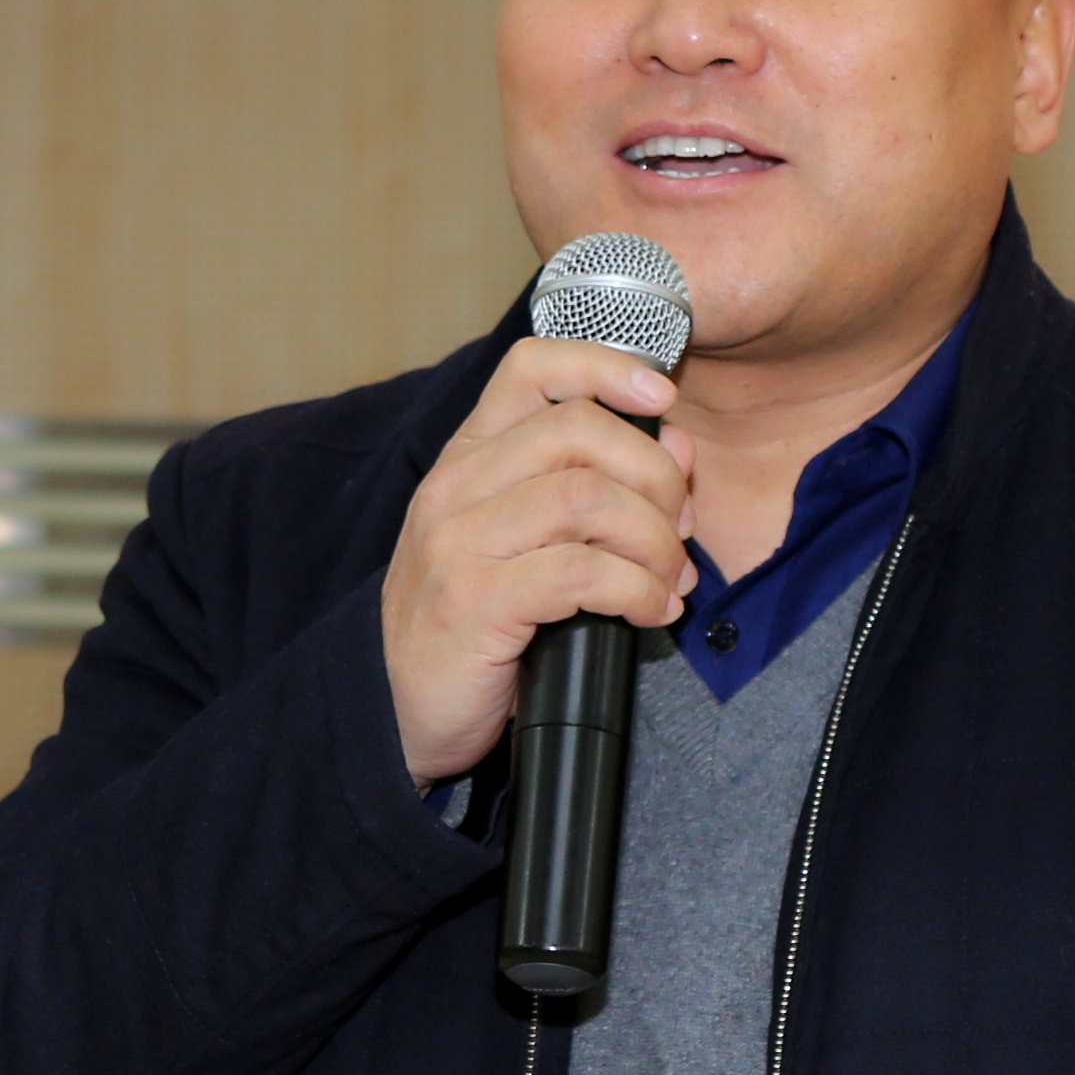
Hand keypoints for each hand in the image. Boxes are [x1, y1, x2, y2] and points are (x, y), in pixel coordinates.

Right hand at [382, 334, 693, 784]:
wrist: (395, 709)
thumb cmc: (469, 623)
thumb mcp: (526, 541)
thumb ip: (597, 486)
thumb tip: (679, 448)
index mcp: (468, 458)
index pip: (532, 367)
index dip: (608, 366)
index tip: (662, 396)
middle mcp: (456, 487)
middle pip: (578, 429)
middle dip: (655, 474)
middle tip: (679, 526)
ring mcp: (458, 542)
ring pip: (586, 498)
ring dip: (652, 539)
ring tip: (670, 579)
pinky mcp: (474, 602)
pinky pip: (580, 574)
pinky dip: (636, 591)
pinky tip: (650, 611)